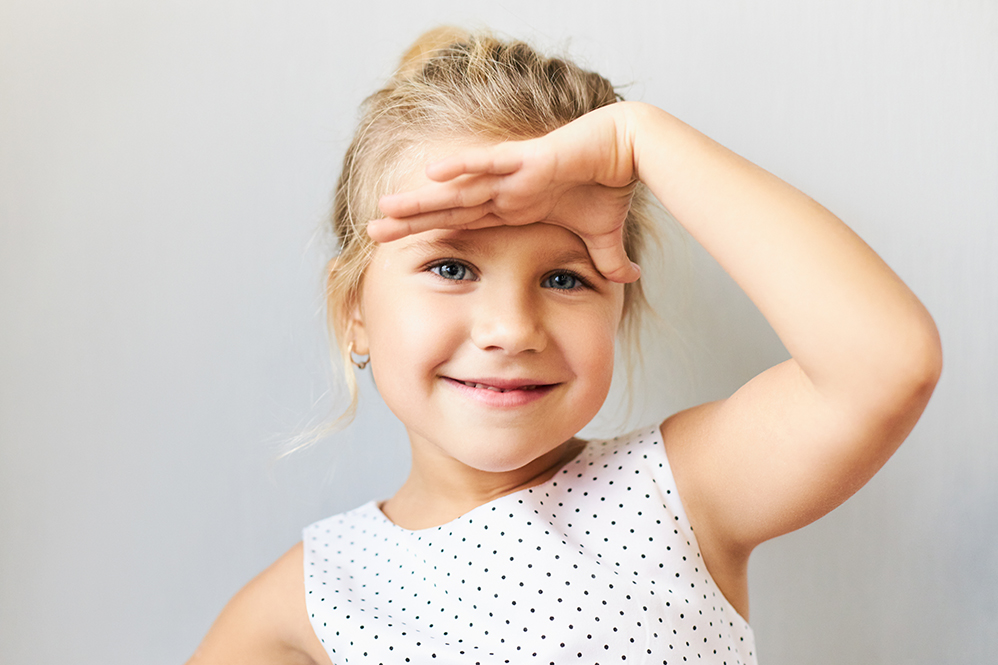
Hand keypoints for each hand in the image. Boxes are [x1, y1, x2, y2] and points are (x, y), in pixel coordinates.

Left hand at [369, 104, 641, 282]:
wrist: (632, 150)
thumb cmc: (612, 185)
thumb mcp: (602, 237)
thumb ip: (605, 261)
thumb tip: (628, 280)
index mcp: (513, 208)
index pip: (461, 224)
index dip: (428, 233)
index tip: (398, 246)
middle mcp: (504, 191)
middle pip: (447, 208)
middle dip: (410, 219)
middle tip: (371, 229)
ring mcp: (513, 174)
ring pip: (458, 188)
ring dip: (423, 198)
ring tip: (386, 207)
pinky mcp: (530, 159)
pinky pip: (490, 164)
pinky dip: (463, 168)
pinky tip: (431, 174)